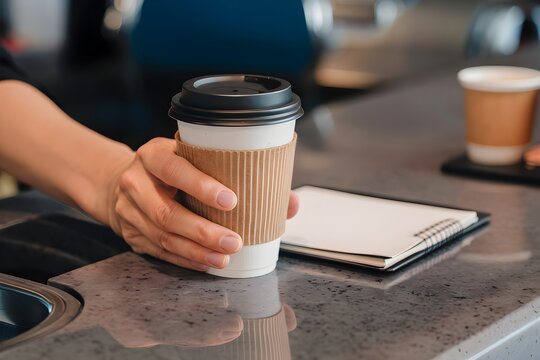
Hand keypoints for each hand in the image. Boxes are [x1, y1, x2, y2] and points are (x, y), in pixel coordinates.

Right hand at [108, 137, 298, 271]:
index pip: (174, 169)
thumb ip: (237, 173)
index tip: (231, 200)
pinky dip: (185, 259)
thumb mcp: (193, 157)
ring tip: (223, 258)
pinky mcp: (131, 233)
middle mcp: (137, 182)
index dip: (201, 186)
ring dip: (196, 251)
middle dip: (203, 231)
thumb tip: (288, 202)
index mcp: (153, 155)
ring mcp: (130, 210)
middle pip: (167, 213)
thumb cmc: (170, 168)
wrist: (119, 181)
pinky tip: (206, 263)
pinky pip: (159, 251)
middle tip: (234, 241)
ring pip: (163, 237)